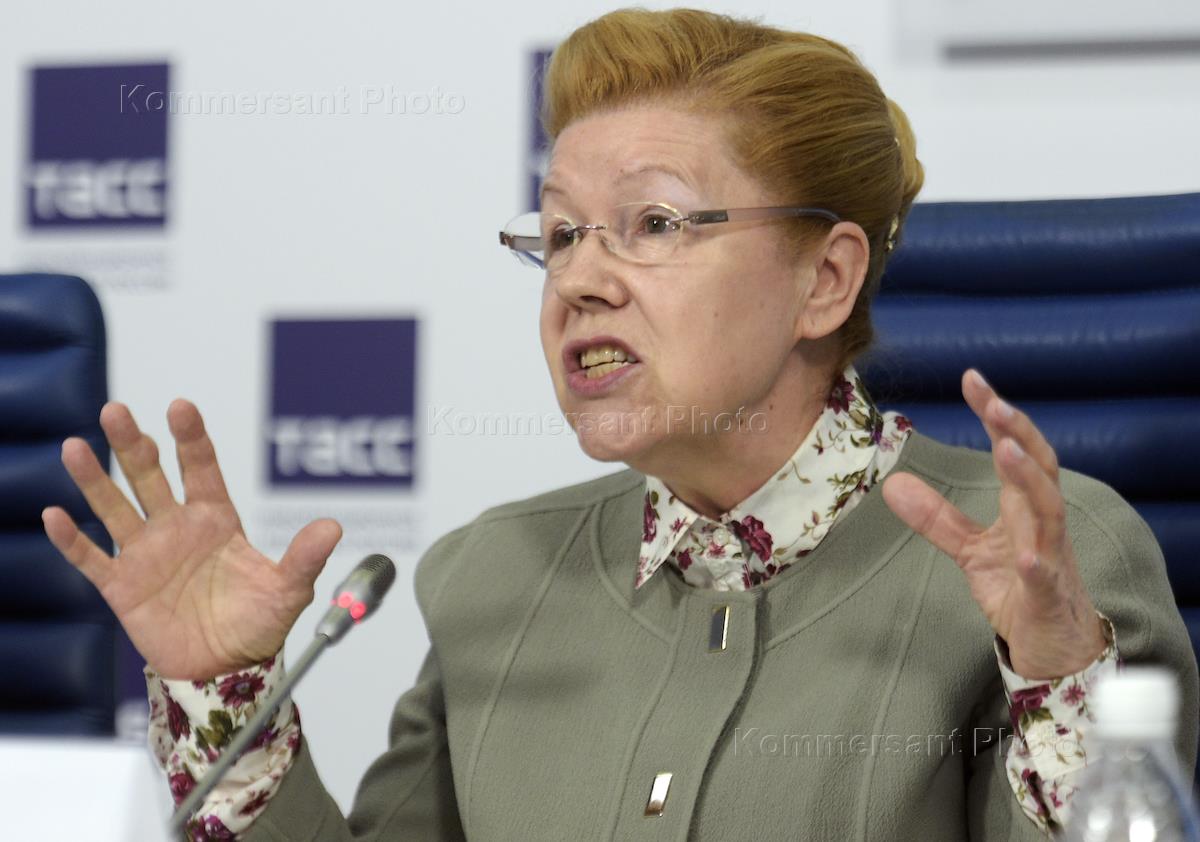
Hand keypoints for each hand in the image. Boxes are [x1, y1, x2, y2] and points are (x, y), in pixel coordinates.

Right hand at [42, 400, 341, 680]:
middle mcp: (177, 528)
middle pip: (150, 476)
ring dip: (95, 479)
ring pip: (115, 507)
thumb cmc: (257, 623)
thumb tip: (332, 528)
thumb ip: (304, 558)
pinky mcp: (122, 586)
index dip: (191, 438)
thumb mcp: (288, 590)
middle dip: (134, 444)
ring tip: (76, 447)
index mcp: (216, 520)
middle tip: (116, 411)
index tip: (180, 407)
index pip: (202, 469)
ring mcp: (146, 554)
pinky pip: (91, 558)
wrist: (226, 669)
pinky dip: (71, 539)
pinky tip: (54, 514)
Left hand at [881, 369, 1107, 679]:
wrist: (1056, 646)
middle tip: (994, 402)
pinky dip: (1036, 565)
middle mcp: (1042, 524)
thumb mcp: (971, 550)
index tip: (972, 378)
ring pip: (1050, 512)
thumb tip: (893, 482)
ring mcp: (1050, 558)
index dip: (996, 414)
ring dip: (1029, 480)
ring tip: (1007, 451)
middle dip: (1019, 433)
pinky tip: (1025, 557)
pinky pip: (1045, 578)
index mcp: (1023, 507)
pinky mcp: (1049, 596)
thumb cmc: (1020, 589)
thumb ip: (937, 517)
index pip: (1013, 449)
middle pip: (1039, 468)